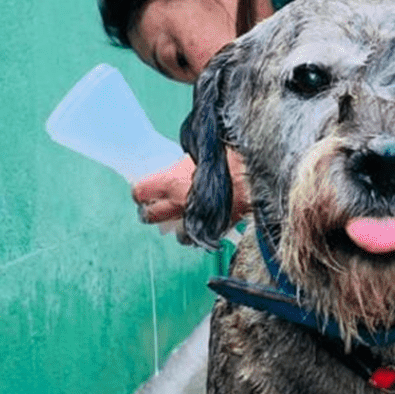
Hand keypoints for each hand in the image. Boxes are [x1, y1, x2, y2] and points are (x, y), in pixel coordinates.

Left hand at [132, 150, 250, 227]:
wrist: (254, 175)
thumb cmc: (229, 158)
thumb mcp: (200, 154)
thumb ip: (184, 166)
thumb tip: (177, 168)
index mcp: (171, 182)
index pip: (140, 192)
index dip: (140, 191)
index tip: (142, 190)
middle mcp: (179, 204)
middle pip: (150, 216)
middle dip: (148, 213)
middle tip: (152, 208)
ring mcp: (195, 220)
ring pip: (178, 235)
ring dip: (178, 228)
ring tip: (183, 220)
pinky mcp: (214, 230)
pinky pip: (201, 239)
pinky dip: (201, 234)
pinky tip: (205, 225)